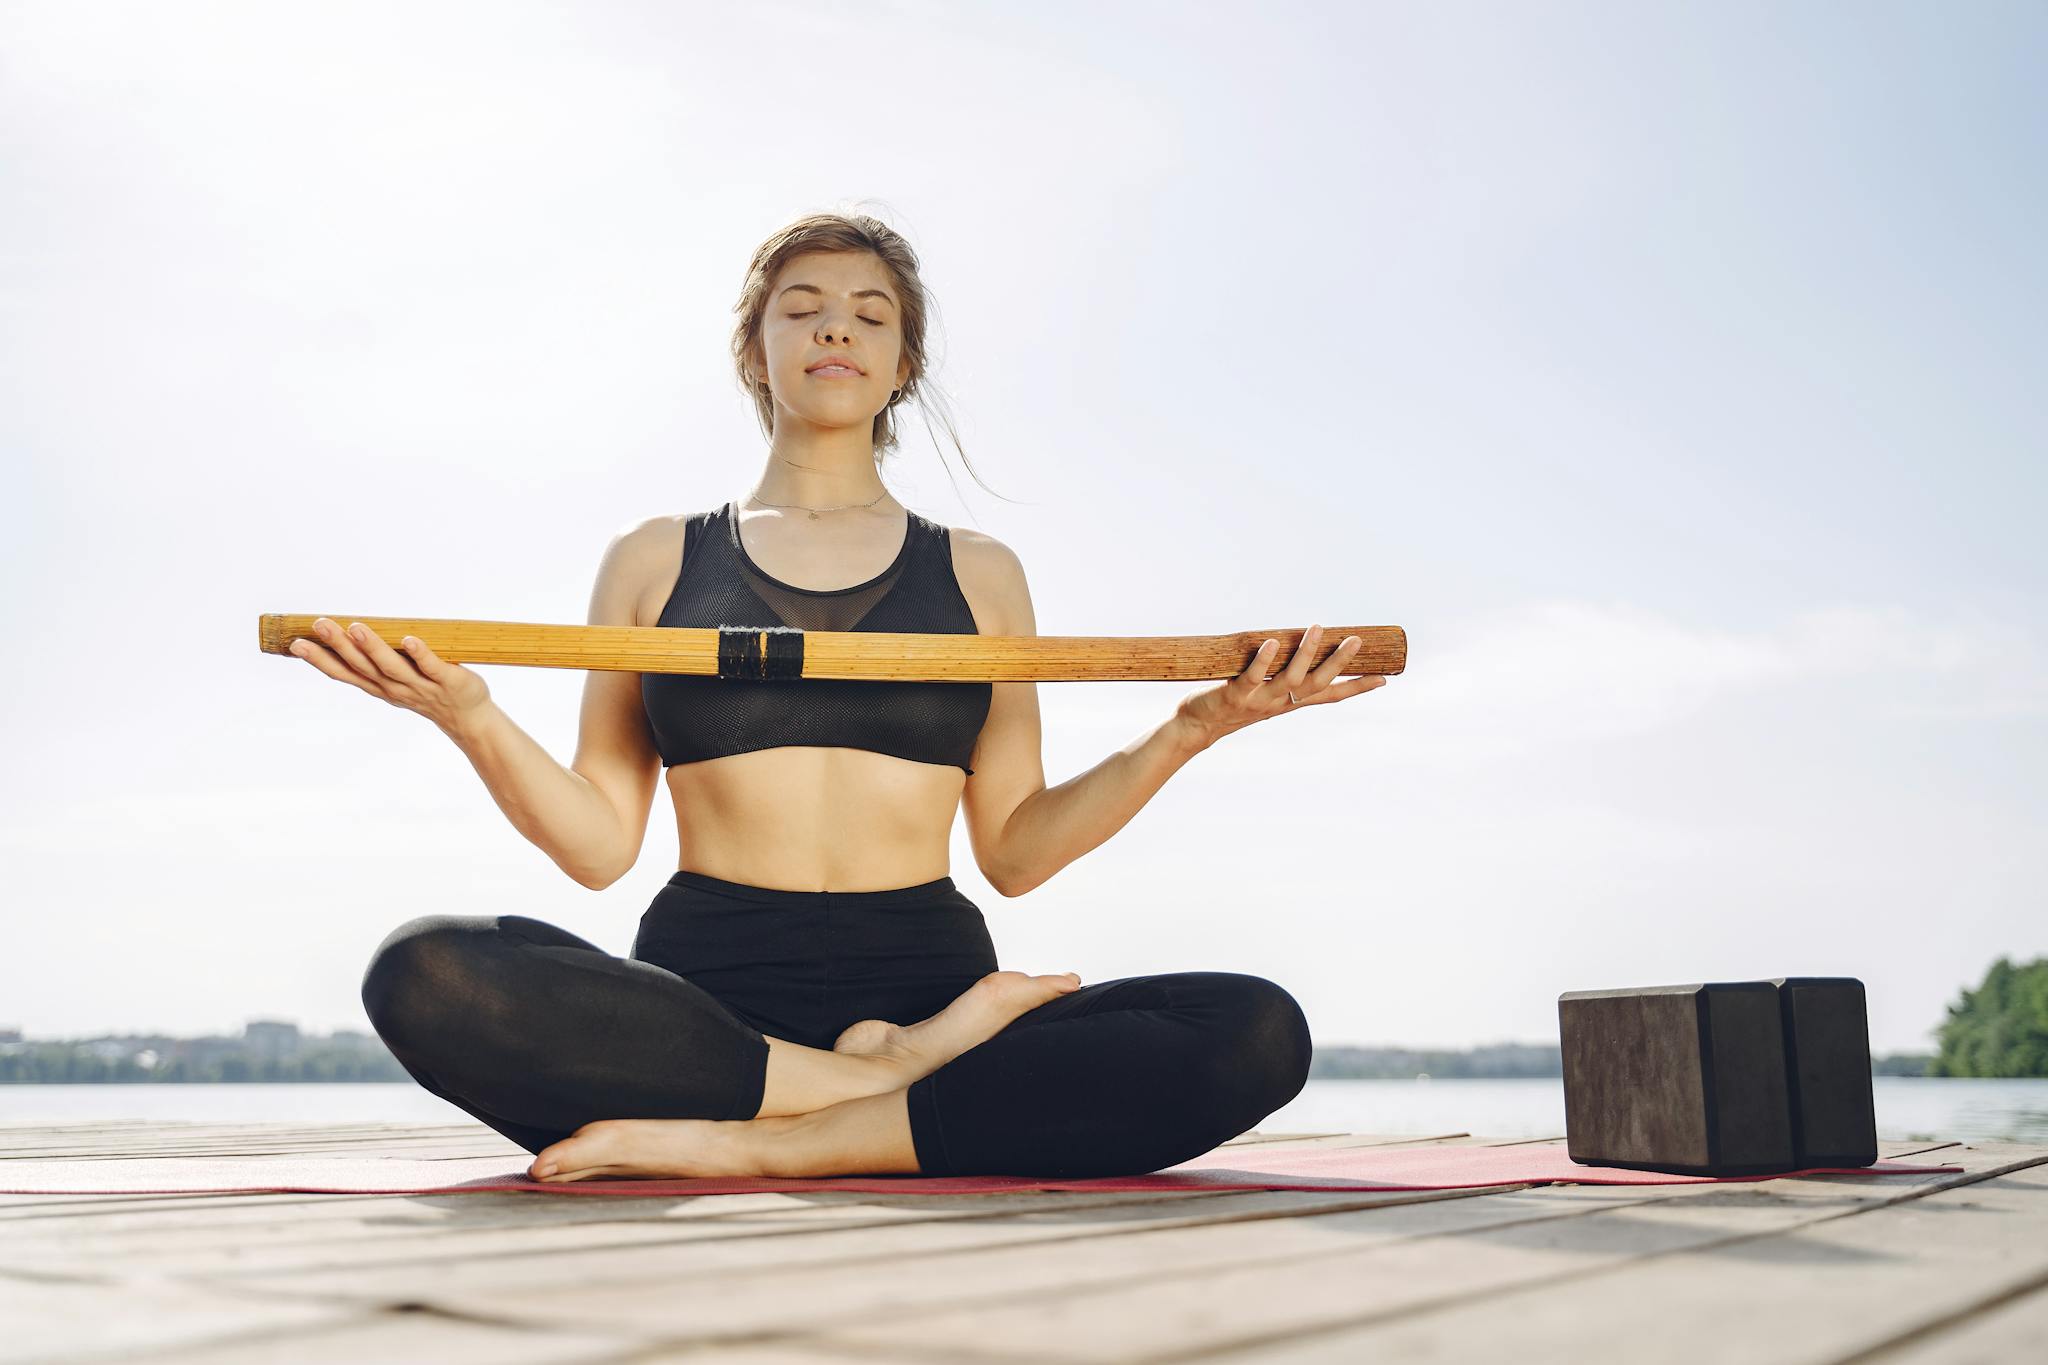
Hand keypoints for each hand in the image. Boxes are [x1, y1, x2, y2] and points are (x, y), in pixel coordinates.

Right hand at [288, 617, 490, 731]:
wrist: (469, 718)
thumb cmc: (429, 691)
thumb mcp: (396, 680)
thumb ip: (377, 661)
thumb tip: (351, 629)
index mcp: (380, 687)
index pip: (345, 674)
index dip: (319, 660)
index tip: (294, 644)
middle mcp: (395, 688)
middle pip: (363, 667)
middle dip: (339, 645)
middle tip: (319, 624)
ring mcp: (421, 686)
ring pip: (392, 667)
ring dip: (372, 647)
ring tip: (355, 626)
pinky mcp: (448, 680)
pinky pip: (431, 666)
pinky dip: (418, 653)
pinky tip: (407, 639)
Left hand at [1175, 624, 1386, 747]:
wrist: (1196, 727)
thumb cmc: (1231, 704)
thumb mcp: (1262, 691)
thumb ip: (1280, 674)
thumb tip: (1292, 643)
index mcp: (1289, 703)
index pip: (1329, 696)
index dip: (1356, 689)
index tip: (1384, 679)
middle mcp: (1279, 703)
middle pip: (1316, 685)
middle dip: (1338, 664)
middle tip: (1357, 641)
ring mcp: (1259, 700)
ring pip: (1290, 679)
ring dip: (1305, 654)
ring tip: (1318, 628)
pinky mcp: (1236, 694)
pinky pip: (1252, 676)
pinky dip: (1263, 659)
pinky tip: (1271, 642)